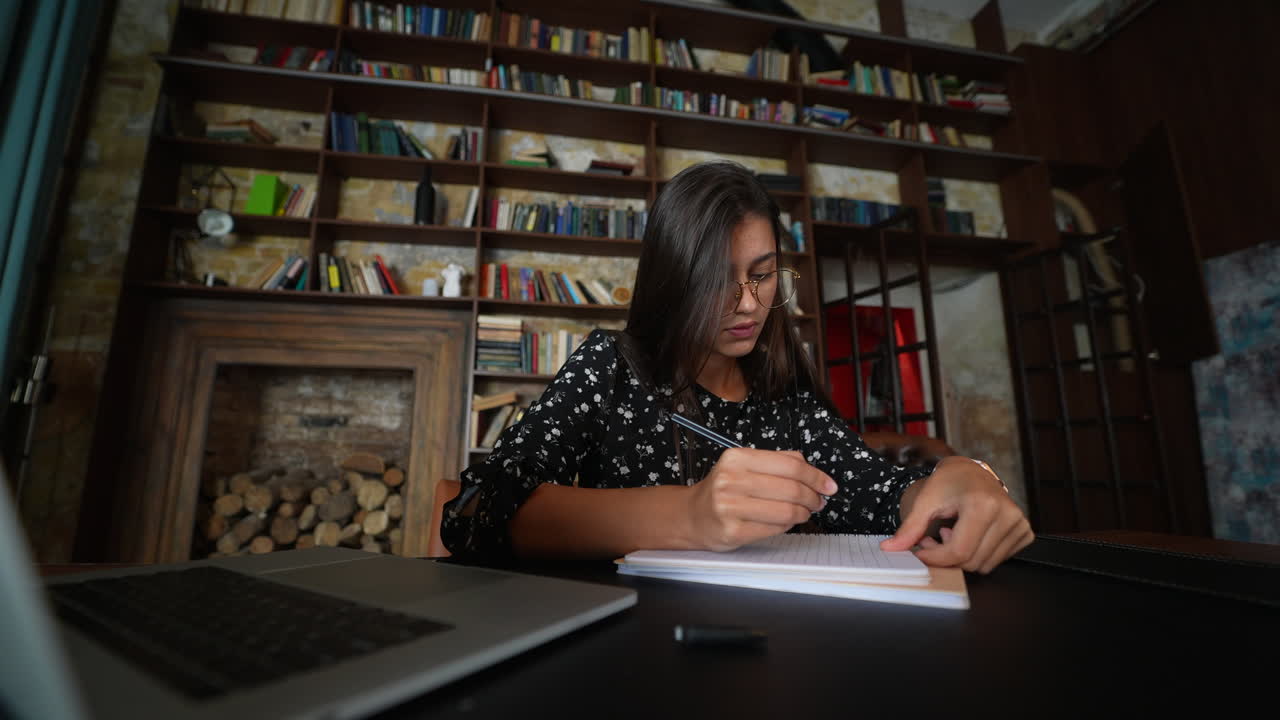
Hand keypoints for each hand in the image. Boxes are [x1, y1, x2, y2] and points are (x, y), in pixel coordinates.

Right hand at [685, 448, 836, 551]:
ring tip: (804, 512)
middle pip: (791, 488)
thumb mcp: (744, 466)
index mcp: (737, 458)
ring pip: (787, 511)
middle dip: (812, 497)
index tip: (828, 485)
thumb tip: (813, 470)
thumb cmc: (724, 489)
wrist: (693, 516)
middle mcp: (731, 480)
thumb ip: (778, 461)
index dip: (815, 476)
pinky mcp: (733, 531)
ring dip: (803, 513)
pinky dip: (788, 525)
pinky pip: (775, 528)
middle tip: (818, 501)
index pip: (790, 465)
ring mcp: (730, 507)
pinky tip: (785, 521)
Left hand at [880, 457, 1032, 573]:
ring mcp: (1019, 524)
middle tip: (934, 538)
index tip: (920, 551)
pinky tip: (969, 535)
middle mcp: (1007, 514)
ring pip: (984, 565)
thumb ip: (909, 528)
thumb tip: (890, 548)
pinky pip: (997, 560)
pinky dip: (978, 554)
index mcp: (983, 504)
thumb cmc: (948, 482)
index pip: (959, 551)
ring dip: (962, 557)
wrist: (971, 472)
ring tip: (951, 534)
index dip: (935, 558)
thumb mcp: (926, 501)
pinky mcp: (1024, 532)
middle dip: (947, 556)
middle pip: (972, 561)